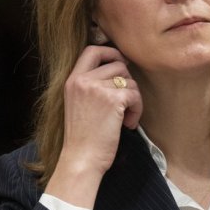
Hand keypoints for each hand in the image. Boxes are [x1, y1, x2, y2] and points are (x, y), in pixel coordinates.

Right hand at [45, 45, 142, 206]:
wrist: (81, 159)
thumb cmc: (83, 138)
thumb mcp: (78, 104)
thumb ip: (91, 86)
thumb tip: (120, 69)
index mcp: (72, 80)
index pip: (92, 50)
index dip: (111, 53)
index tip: (122, 65)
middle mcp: (82, 80)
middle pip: (118, 65)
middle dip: (128, 84)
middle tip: (125, 104)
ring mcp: (97, 88)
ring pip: (130, 80)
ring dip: (133, 100)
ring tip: (124, 119)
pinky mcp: (112, 99)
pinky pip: (135, 95)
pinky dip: (137, 110)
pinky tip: (127, 124)